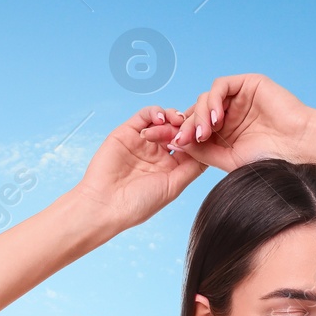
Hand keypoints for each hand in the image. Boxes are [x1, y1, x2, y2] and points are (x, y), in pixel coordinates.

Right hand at [75, 104, 207, 231]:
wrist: (105, 204)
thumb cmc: (139, 203)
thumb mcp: (173, 187)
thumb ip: (191, 168)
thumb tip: (210, 153)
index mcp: (171, 168)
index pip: (190, 146)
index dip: (200, 138)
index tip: (209, 133)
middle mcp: (158, 154)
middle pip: (179, 131)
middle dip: (187, 125)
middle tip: (192, 124)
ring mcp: (143, 142)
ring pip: (164, 121)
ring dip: (173, 117)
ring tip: (177, 120)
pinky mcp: (127, 131)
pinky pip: (144, 115)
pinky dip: (155, 112)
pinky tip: (161, 118)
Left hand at [159, 74, 315, 171]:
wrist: (299, 148)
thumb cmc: (270, 158)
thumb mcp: (229, 160)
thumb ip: (204, 152)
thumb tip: (177, 144)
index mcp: (225, 133)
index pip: (195, 129)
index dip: (179, 134)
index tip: (167, 144)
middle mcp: (229, 113)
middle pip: (195, 112)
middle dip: (184, 125)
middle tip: (178, 139)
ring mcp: (238, 97)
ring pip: (205, 99)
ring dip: (199, 116)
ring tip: (204, 134)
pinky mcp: (247, 83)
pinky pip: (220, 86)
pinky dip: (213, 101)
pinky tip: (216, 120)